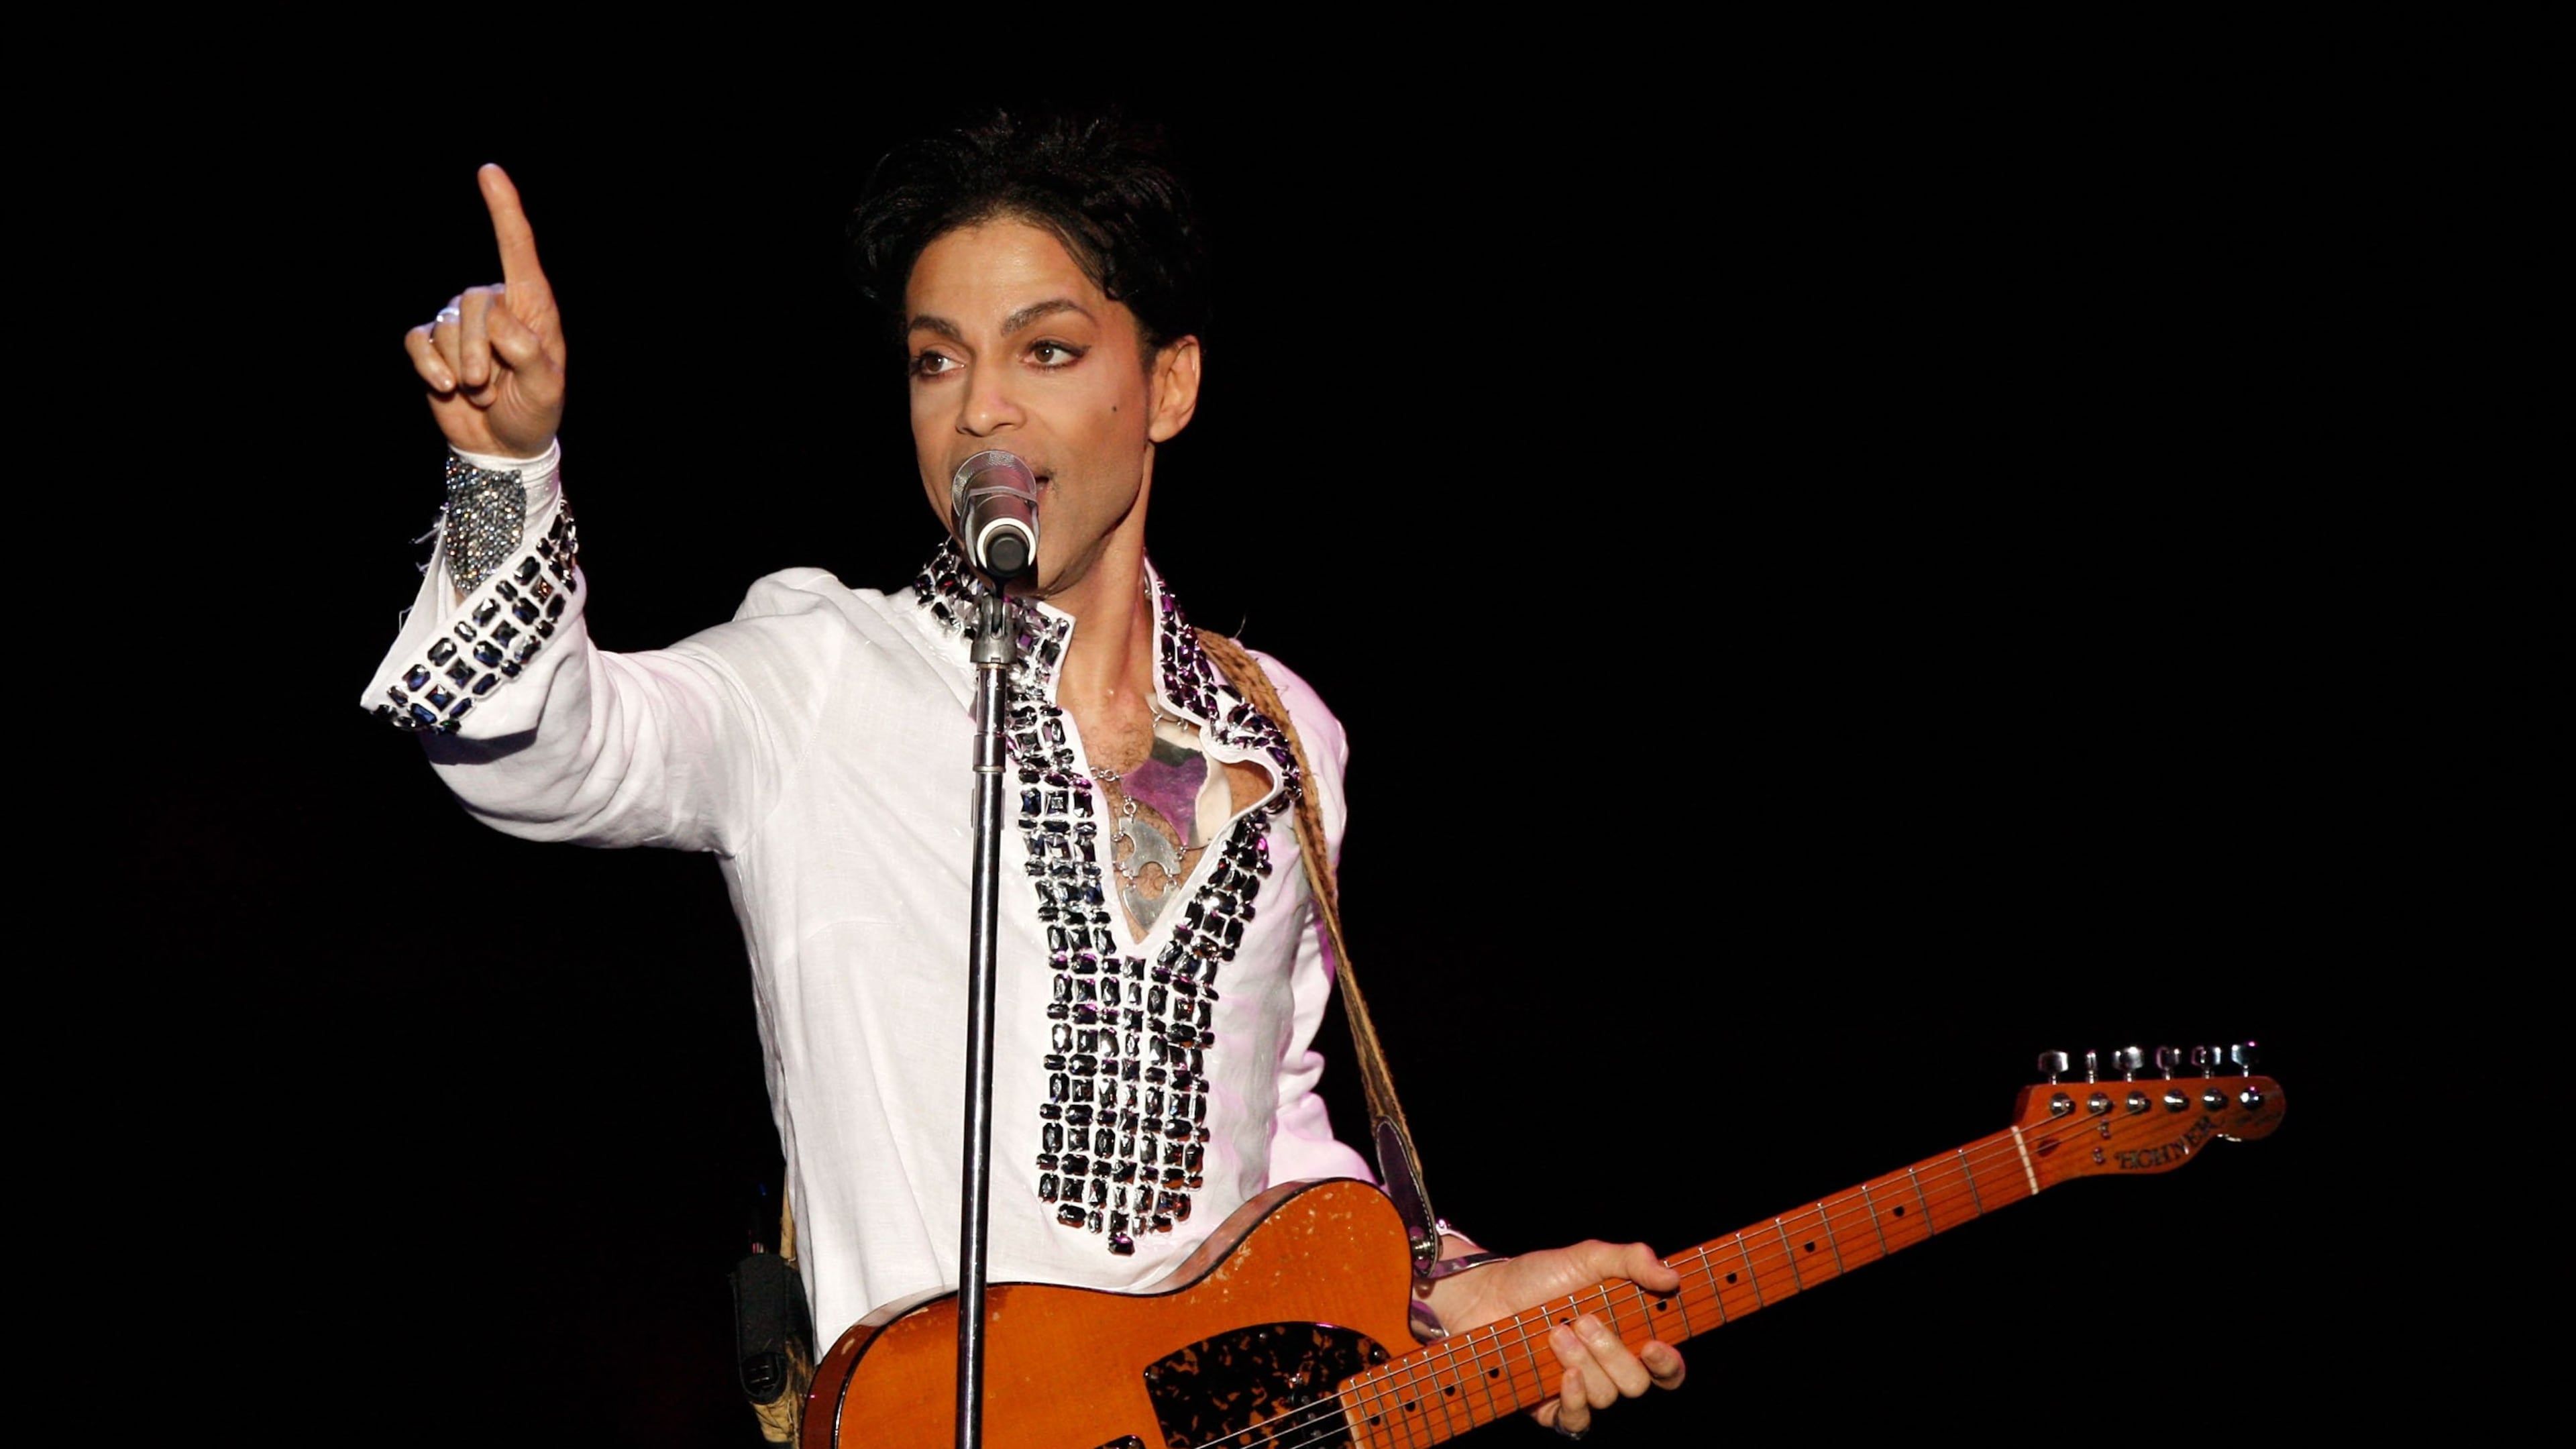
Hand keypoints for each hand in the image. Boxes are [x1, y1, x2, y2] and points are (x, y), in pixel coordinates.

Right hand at [404, 164, 564, 458]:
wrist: (502, 446)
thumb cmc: (534, 412)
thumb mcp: (546, 389)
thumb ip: (529, 354)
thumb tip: (496, 322)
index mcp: (531, 306)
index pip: (516, 249)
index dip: (503, 209)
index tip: (489, 171)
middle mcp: (493, 305)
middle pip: (473, 303)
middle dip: (479, 351)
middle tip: (490, 385)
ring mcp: (459, 324)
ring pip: (445, 326)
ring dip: (461, 368)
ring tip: (482, 391)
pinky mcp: (431, 345)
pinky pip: (417, 341)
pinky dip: (429, 367)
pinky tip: (445, 388)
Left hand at [1421, 1238, 1687, 1438]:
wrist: (1485, 1296)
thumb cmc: (1538, 1277)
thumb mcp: (1587, 1258)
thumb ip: (1631, 1261)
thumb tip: (1671, 1276)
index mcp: (1627, 1336)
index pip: (1665, 1368)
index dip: (1668, 1365)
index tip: (1654, 1345)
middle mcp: (1608, 1369)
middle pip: (1636, 1384)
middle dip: (1612, 1352)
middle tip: (1583, 1320)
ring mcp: (1580, 1390)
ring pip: (1605, 1396)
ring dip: (1582, 1362)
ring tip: (1554, 1331)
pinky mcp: (1551, 1407)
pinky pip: (1576, 1421)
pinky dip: (1574, 1399)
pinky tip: (1562, 1375)